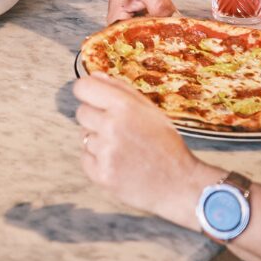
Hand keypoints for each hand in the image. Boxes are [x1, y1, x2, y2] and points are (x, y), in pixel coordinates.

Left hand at [74, 74, 210, 230]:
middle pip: (81, 112)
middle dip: (95, 118)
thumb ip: (122, 91)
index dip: (86, 91)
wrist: (179, 184)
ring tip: (123, 149)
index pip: (83, 87)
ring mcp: (105, 151)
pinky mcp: (101, 174)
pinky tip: (118, 163)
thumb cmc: (166, 145)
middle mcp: (112, 126)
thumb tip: (95, 75)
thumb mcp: (151, 111)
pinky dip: (97, 160)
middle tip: (117, 130)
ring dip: (98, 141)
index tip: (92, 98)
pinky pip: (85, 158)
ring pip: (84, 136)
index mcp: (125, 106)